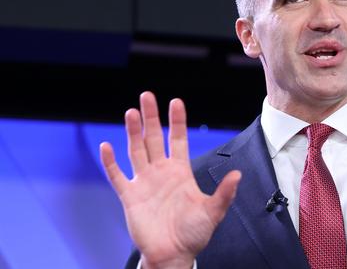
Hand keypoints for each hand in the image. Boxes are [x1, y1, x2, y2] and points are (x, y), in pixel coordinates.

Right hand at [100, 92, 240, 268]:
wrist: (174, 254)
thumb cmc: (194, 234)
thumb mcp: (213, 212)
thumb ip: (224, 193)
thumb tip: (237, 175)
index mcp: (180, 171)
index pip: (177, 139)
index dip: (176, 121)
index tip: (175, 101)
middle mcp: (161, 172)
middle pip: (153, 138)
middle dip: (151, 117)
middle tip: (147, 95)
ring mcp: (144, 182)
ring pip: (136, 151)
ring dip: (132, 132)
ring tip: (131, 112)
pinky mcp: (130, 196)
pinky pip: (117, 176)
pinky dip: (111, 162)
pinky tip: (107, 146)